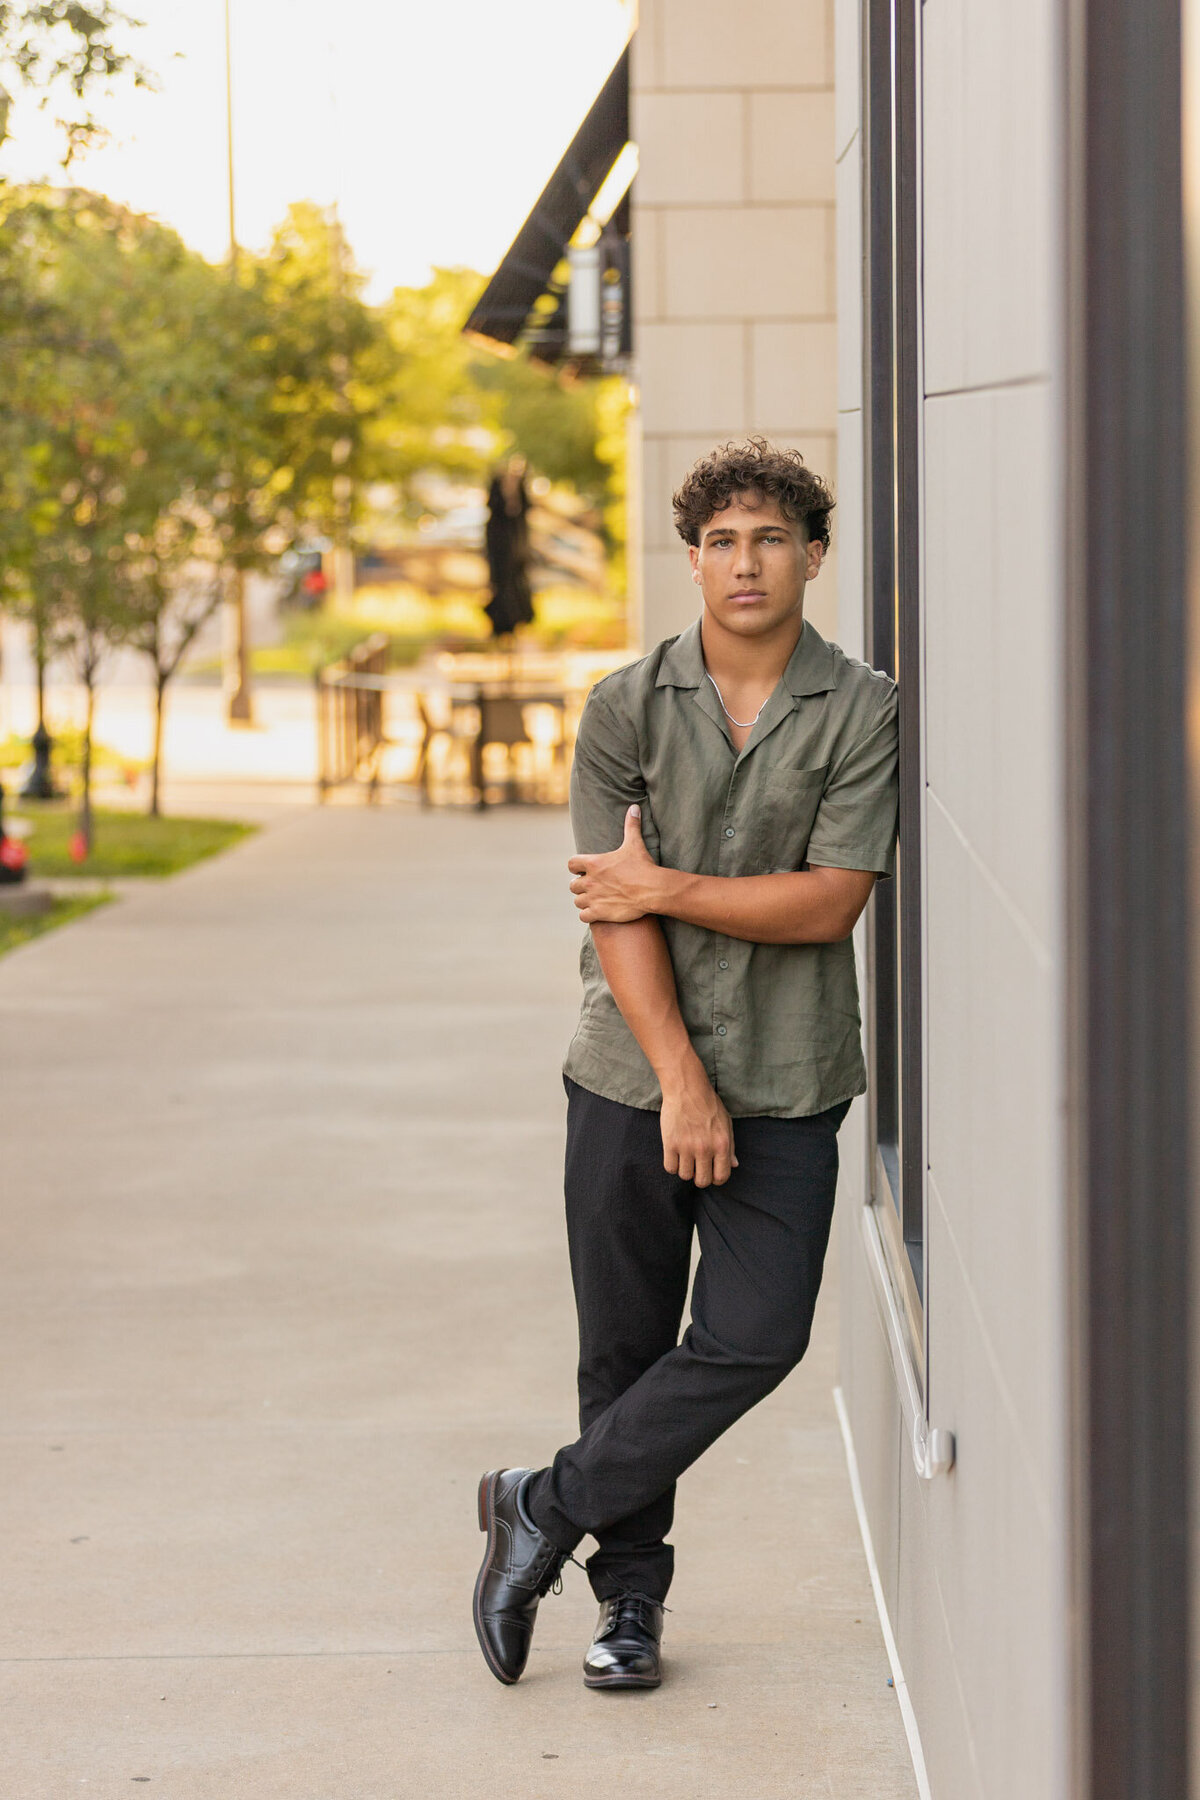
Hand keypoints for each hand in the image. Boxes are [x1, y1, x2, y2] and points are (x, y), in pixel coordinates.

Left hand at [569, 804, 663, 922]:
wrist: (652, 890)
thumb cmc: (643, 866)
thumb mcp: (635, 844)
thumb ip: (631, 825)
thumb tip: (634, 807)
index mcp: (594, 864)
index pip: (571, 864)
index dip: (576, 867)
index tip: (584, 870)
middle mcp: (589, 881)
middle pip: (572, 885)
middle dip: (580, 885)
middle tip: (593, 886)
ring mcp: (593, 898)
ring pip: (577, 901)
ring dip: (584, 900)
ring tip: (595, 899)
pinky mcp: (599, 913)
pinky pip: (583, 915)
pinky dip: (587, 914)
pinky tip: (596, 912)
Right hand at [660, 1062, 737, 1187]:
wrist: (687, 1088)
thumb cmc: (709, 1104)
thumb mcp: (726, 1124)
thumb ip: (730, 1147)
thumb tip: (734, 1165)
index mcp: (722, 1144)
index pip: (721, 1176)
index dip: (716, 1178)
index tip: (711, 1172)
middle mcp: (705, 1148)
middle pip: (702, 1181)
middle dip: (700, 1177)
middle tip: (697, 1167)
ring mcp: (686, 1147)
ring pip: (685, 1176)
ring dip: (685, 1169)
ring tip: (686, 1157)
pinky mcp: (670, 1143)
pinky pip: (670, 1168)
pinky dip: (672, 1164)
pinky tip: (675, 1154)